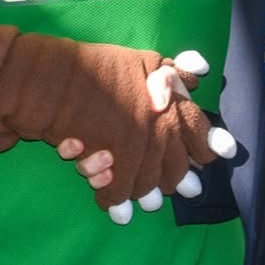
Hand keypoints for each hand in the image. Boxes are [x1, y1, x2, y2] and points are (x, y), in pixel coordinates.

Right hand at [55, 50, 231, 222]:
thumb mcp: (144, 62)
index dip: (207, 148)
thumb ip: (173, 72)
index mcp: (172, 99)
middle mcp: (162, 123)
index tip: (209, 160)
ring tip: (140, 200)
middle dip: (173, 181)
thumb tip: (203, 71)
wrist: (55, 79)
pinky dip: (114, 199)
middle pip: (176, 166)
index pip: (199, 132)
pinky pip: (121, 190)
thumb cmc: (98, 69)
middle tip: (171, 191)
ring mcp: (140, 143)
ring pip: (149, 182)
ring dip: (142, 193)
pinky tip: (110, 202)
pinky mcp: (115, 160)